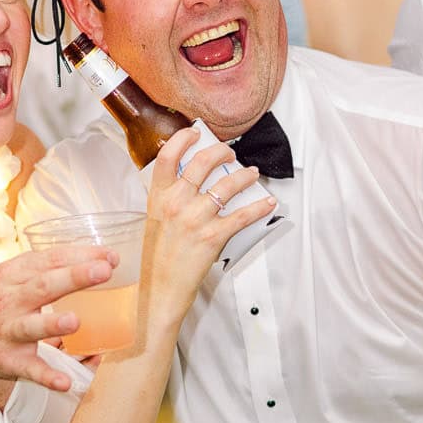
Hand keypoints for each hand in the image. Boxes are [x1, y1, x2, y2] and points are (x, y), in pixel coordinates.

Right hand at [0, 244, 115, 398]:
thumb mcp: (8, 276)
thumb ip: (43, 269)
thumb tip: (92, 260)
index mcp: (12, 275)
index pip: (48, 260)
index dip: (80, 256)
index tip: (110, 257)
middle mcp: (8, 301)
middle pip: (42, 286)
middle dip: (74, 278)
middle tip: (103, 271)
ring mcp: (6, 331)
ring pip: (30, 327)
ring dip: (52, 324)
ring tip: (75, 321)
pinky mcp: (6, 360)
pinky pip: (28, 369)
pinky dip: (46, 376)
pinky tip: (64, 383)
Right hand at [142, 128, 274, 327]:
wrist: (161, 290)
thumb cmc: (157, 260)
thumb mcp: (155, 222)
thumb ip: (168, 200)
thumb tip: (189, 183)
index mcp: (158, 197)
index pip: (168, 156)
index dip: (183, 138)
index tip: (195, 132)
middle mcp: (176, 203)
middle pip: (203, 162)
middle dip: (222, 152)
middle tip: (230, 153)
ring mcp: (195, 218)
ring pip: (228, 184)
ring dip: (245, 175)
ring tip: (252, 174)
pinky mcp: (213, 236)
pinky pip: (242, 215)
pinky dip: (259, 207)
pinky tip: (267, 203)